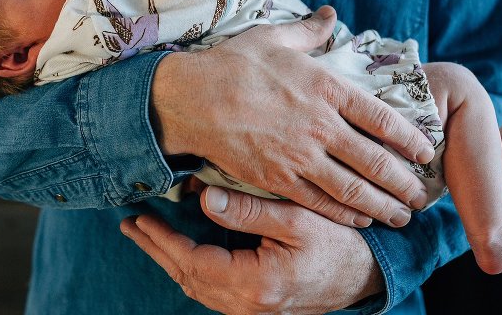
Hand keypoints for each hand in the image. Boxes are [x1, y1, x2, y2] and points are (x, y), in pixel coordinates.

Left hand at [120, 186, 384, 314]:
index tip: (143, 218)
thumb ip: (249, 211)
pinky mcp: (256, 306)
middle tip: (132, 225)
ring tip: (149, 236)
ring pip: (197, 287)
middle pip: (187, 277)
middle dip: (157, 249)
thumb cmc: (339, 243)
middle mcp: (247, 305)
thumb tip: (203, 198)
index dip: (164, 239)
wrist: (369, 275)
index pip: (192, 262)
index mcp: (255, 284)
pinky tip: (182, 253)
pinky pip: (212, 291)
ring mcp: (251, 310)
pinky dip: (190, 269)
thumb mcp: (297, 219)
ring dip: (170, 259)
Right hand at [151, 6, 434, 227]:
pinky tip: (361, 218)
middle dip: (405, 181)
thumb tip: (329, 15)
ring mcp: (300, 155)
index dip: (411, 138)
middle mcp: (320, 125)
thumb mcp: (272, 38)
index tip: (427, 150)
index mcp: (326, 88)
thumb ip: (308, 31)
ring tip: (403, 215)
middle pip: (376, 160)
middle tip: (422, 194)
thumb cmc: (232, 65)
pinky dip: (345, 213)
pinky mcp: (278, 178)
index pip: (383, 118)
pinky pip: (320, 201)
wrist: (190, 99)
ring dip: (384, 204)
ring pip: (353, 188)